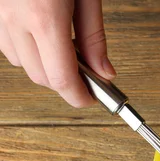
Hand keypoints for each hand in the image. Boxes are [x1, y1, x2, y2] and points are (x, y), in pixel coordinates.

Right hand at [0, 0, 115, 107]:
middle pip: (42, 77)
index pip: (61, 78)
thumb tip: (104, 73)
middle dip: (66, 83)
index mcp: (44, 16)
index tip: (91, 98)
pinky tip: (41, 36)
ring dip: (45, 66)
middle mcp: (15, 18)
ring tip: (63, 46)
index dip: (79, 96)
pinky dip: (26, 50)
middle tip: (86, 73)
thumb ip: (94, 36)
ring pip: (22, 63)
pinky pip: (7, 45)